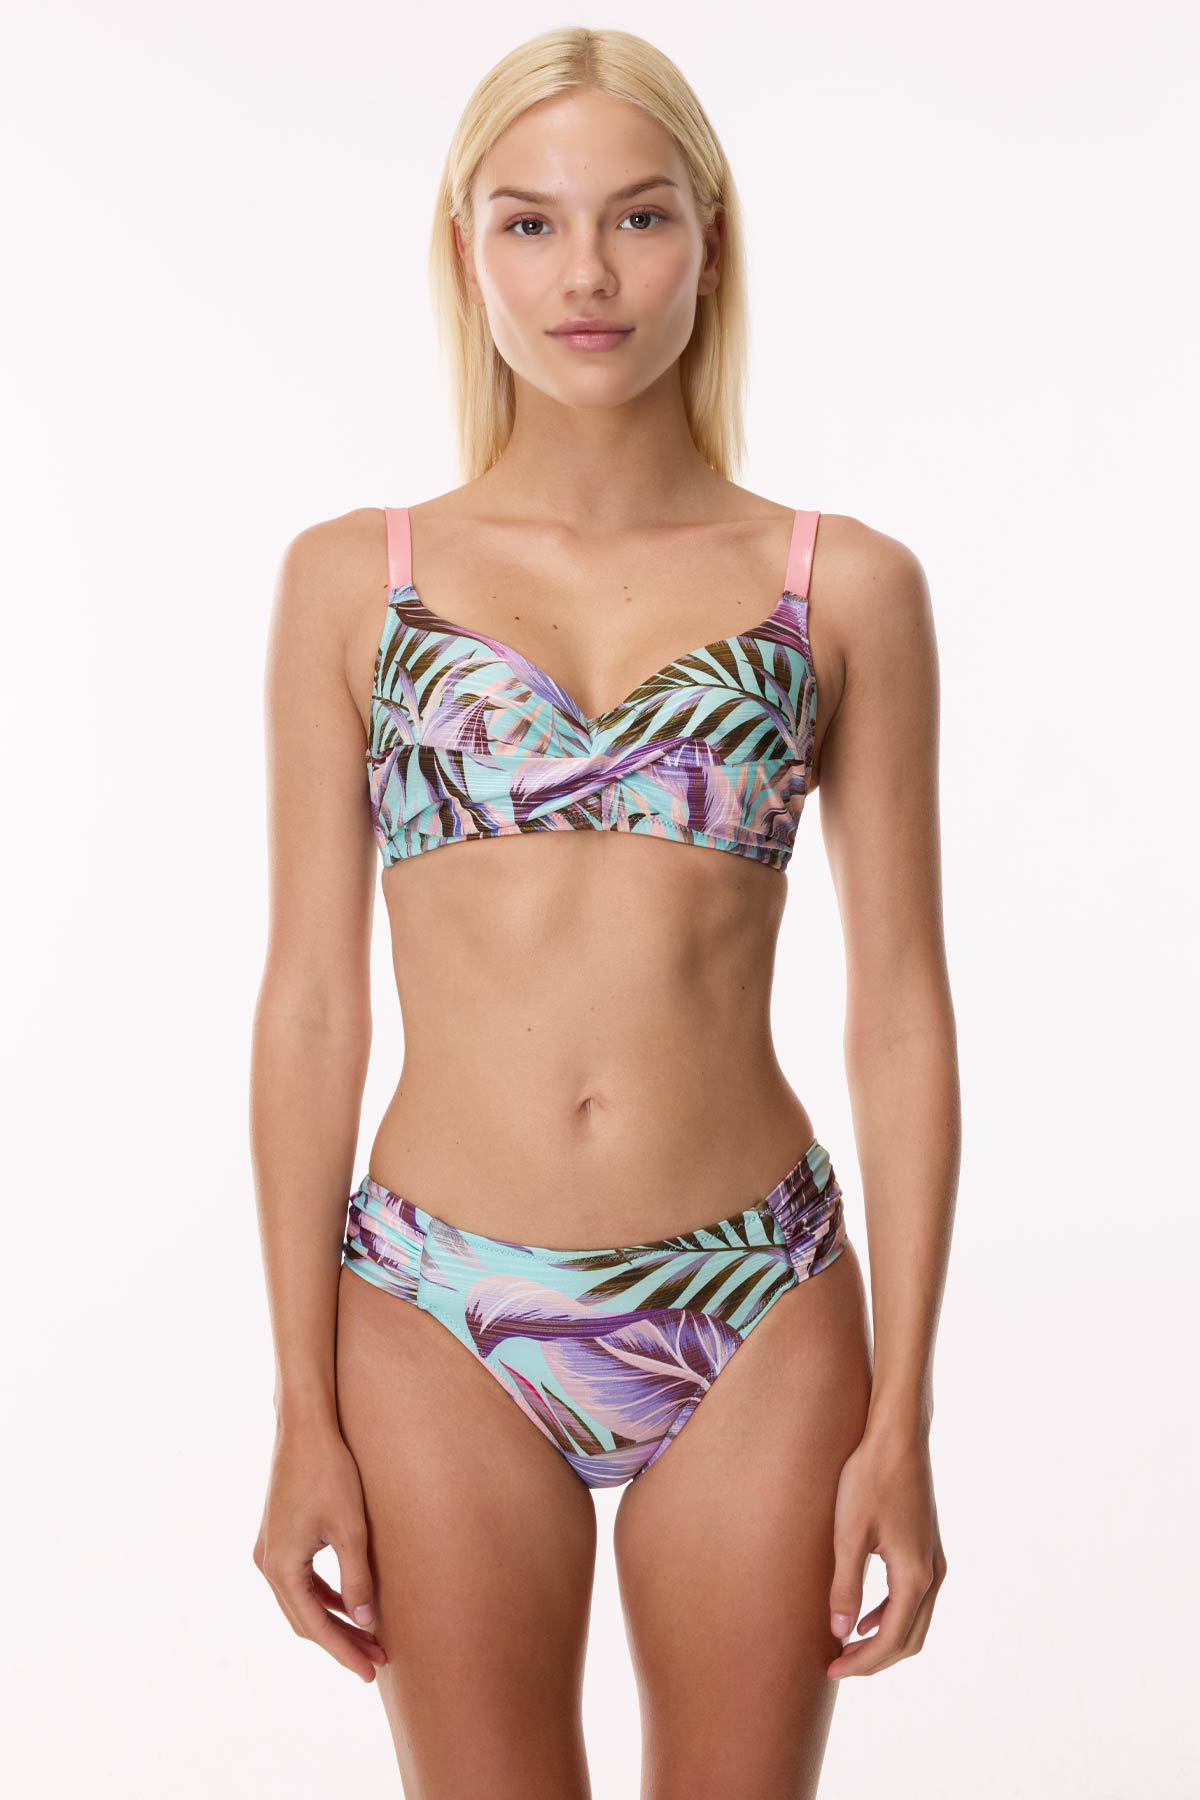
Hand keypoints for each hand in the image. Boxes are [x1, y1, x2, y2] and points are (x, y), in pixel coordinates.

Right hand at [252, 1420, 387, 1682]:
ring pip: (303, 1601)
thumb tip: (365, 1621)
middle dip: (341, 1641)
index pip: (314, 1625)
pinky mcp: (279, 1537)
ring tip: (369, 1637)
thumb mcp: (350, 1527)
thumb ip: (356, 1577)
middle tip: (376, 1660)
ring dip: (334, 1620)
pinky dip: (325, 1596)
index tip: (369, 1672)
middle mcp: (268, 1564)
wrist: (305, 1426)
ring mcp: (270, 1550)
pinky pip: (302, 1581)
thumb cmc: (329, 1471)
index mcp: (281, 1567)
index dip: (343, 1650)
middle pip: (305, 1619)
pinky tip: (350, 1603)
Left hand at [826, 1428, 946, 1677]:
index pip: (891, 1638)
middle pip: (909, 1638)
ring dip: (884, 1639)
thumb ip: (845, 1586)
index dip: (862, 1661)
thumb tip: (840, 1634)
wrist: (898, 1436)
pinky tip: (866, 1615)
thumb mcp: (849, 1533)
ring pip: (916, 1620)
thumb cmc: (870, 1477)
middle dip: (874, 1659)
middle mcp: (933, 1574)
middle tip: (837, 1666)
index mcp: (915, 1575)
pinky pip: (916, 1599)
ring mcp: (934, 1561)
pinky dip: (892, 1616)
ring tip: (847, 1646)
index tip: (831, 1670)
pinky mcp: (927, 1547)